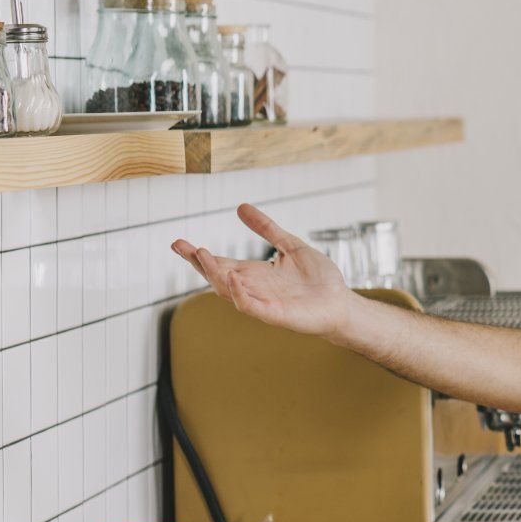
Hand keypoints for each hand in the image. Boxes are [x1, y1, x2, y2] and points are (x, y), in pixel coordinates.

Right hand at [171, 203, 355, 338]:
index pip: (220, 263)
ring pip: (228, 290)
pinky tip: (233, 277)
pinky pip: (250, 306)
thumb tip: (240, 206)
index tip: (178, 243)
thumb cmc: (319, 279)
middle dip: (198, 263)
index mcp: (254, 273)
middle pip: (217, 276)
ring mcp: (262, 302)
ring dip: (214, 274)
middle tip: (181, 246)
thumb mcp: (290, 245)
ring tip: (202, 254)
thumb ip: (267, 228)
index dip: (199, 255)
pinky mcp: (274, 314)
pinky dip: (238, 293)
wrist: (342, 303)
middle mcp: (253, 288)